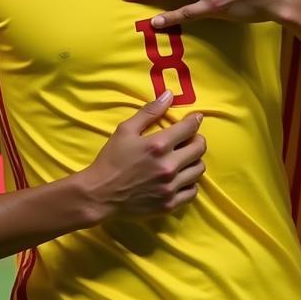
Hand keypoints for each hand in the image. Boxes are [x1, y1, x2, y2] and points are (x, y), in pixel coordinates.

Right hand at [83, 92, 205, 216]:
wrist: (100, 194)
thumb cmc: (111, 159)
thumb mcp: (125, 130)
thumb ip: (149, 112)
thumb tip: (169, 95)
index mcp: (158, 145)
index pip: (189, 128)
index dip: (195, 120)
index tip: (196, 118)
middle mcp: (168, 166)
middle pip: (199, 148)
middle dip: (197, 139)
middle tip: (190, 139)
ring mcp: (170, 187)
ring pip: (199, 170)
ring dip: (195, 161)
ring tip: (185, 158)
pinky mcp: (169, 204)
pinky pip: (192, 191)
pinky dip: (190, 183)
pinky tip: (181, 178)